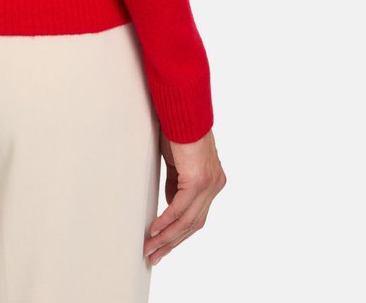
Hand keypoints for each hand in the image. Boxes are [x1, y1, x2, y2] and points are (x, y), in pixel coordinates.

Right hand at [143, 127, 225, 265]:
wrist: (184, 110)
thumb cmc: (179, 129)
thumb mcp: (178, 162)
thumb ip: (177, 183)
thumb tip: (171, 203)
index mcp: (213, 181)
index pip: (196, 216)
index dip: (179, 233)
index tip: (163, 244)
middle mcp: (215, 185)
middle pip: (194, 224)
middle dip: (172, 242)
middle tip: (154, 256)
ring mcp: (210, 184)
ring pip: (188, 221)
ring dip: (166, 237)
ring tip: (150, 248)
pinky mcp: (199, 180)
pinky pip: (180, 208)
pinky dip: (166, 221)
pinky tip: (155, 230)